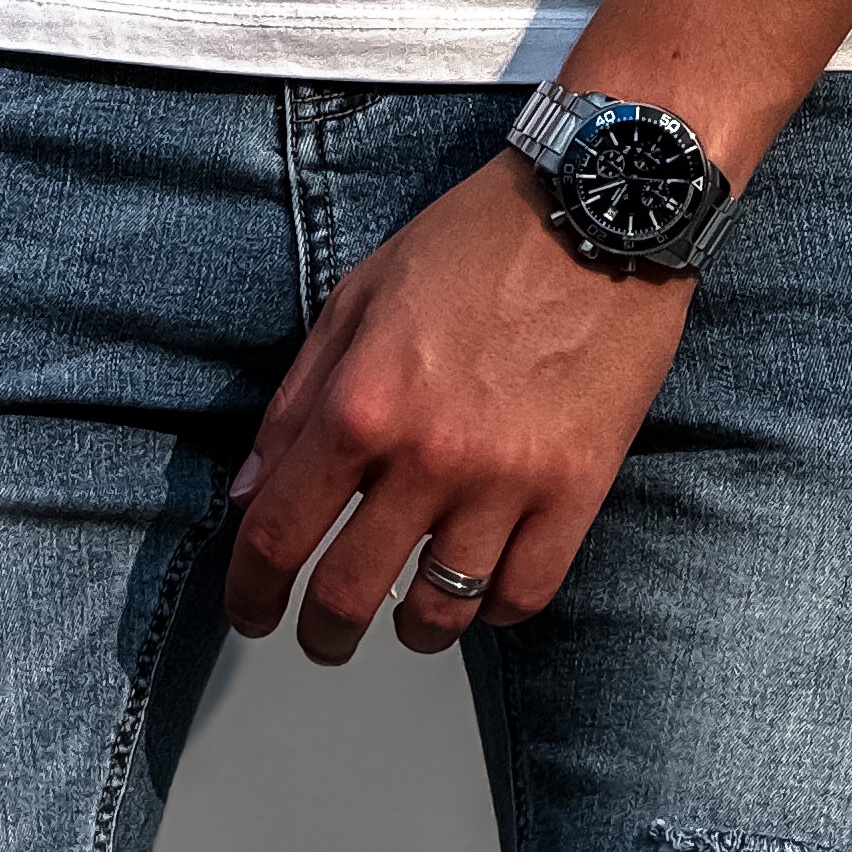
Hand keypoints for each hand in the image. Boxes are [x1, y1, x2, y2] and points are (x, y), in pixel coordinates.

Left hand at [221, 150, 695, 665]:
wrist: (601, 212)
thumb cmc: (476, 244)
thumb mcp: (357, 299)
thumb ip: (297, 403)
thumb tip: (251, 495)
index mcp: (362, 403)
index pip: (278, 533)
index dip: (252, 591)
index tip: (252, 611)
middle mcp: (429, 454)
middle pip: (349, 594)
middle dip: (322, 635)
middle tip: (322, 639)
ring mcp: (506, 481)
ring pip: (440, 610)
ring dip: (412, 632)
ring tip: (408, 620)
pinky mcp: (575, 492)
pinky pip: (522, 595)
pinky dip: (493, 608)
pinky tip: (481, 588)